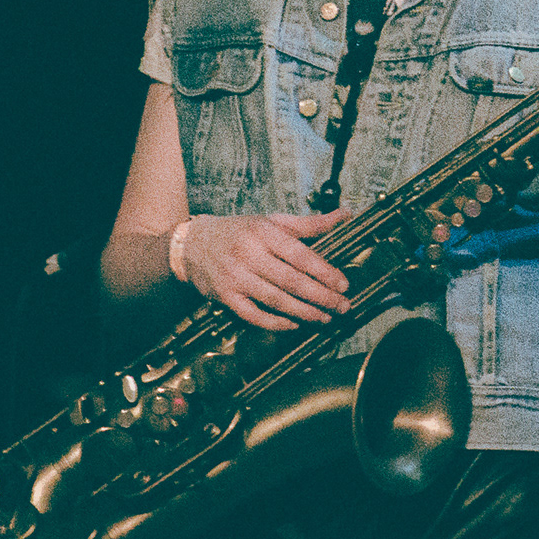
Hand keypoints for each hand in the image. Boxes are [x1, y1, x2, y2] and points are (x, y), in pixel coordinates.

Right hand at [181, 211, 351, 329]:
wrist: (193, 244)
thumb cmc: (240, 231)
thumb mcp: (273, 221)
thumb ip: (310, 223)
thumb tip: (346, 214)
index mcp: (264, 233)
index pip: (300, 255)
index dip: (324, 272)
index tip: (344, 284)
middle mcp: (249, 255)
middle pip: (291, 281)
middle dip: (321, 297)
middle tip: (342, 306)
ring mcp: (235, 277)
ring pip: (275, 300)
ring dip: (303, 312)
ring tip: (324, 317)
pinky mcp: (225, 296)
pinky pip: (253, 315)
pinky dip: (274, 323)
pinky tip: (293, 324)